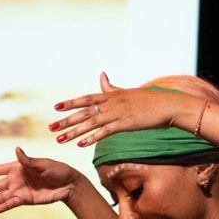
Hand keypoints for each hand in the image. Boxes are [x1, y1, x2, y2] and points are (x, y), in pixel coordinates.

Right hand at [0, 148, 80, 214]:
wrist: (68, 184)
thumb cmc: (57, 169)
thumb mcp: (43, 163)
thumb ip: (28, 160)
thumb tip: (17, 149)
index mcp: (16, 167)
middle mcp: (15, 179)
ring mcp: (19, 191)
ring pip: (0, 198)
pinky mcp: (26, 200)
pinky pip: (11, 204)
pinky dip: (3, 207)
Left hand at [48, 72, 190, 148]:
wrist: (168, 106)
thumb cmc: (149, 101)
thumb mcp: (127, 92)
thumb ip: (111, 87)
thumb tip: (101, 74)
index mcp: (111, 95)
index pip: (86, 98)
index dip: (71, 103)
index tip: (56, 107)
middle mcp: (111, 103)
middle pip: (84, 112)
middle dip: (66, 120)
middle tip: (50, 128)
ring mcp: (118, 113)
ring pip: (91, 123)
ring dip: (74, 132)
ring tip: (60, 139)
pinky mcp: (125, 124)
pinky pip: (105, 132)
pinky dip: (92, 138)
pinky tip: (81, 144)